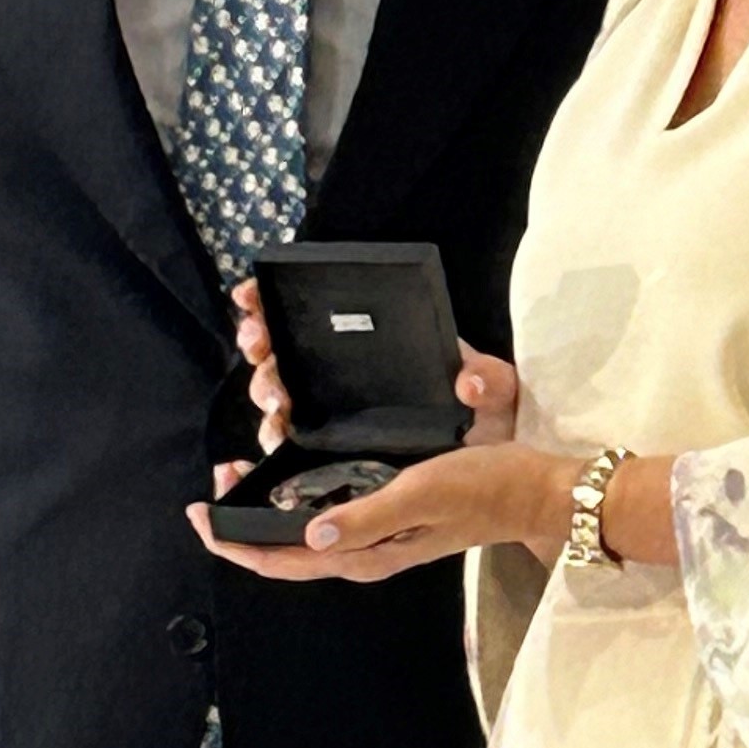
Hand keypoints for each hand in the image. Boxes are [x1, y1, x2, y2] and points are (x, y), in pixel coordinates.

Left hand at [187, 443, 574, 584]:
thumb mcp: (422, 493)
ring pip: (304, 538)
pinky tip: (297, 479)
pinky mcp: (391, 522)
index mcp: (365, 555)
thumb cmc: (482, 489)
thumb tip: (310, 536)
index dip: (234, 544)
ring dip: (268, 513)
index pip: (282, 562)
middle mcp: (364, 555)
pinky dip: (300, 504)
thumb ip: (368, 516)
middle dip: (242, 526)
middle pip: (285, 555)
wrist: (535, 493)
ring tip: (244, 474)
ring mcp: (378, 541)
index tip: (199, 513)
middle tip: (217, 480)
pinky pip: (329, 522)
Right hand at [235, 278, 518, 450]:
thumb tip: (469, 382)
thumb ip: (490, 380)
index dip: (271, 301)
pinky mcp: (331, 447)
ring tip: (277, 401)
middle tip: (259, 345)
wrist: (495, 452)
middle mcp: (342, 370)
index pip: (309, 313)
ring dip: (265, 390)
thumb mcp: (496, 387)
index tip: (252, 296)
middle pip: (282, 351)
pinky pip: (290, 438)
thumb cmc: (489, 408)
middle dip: (260, 344)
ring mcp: (332, 407)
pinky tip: (274, 436)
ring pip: (278, 392)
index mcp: (372, 342)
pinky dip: (272, 434)